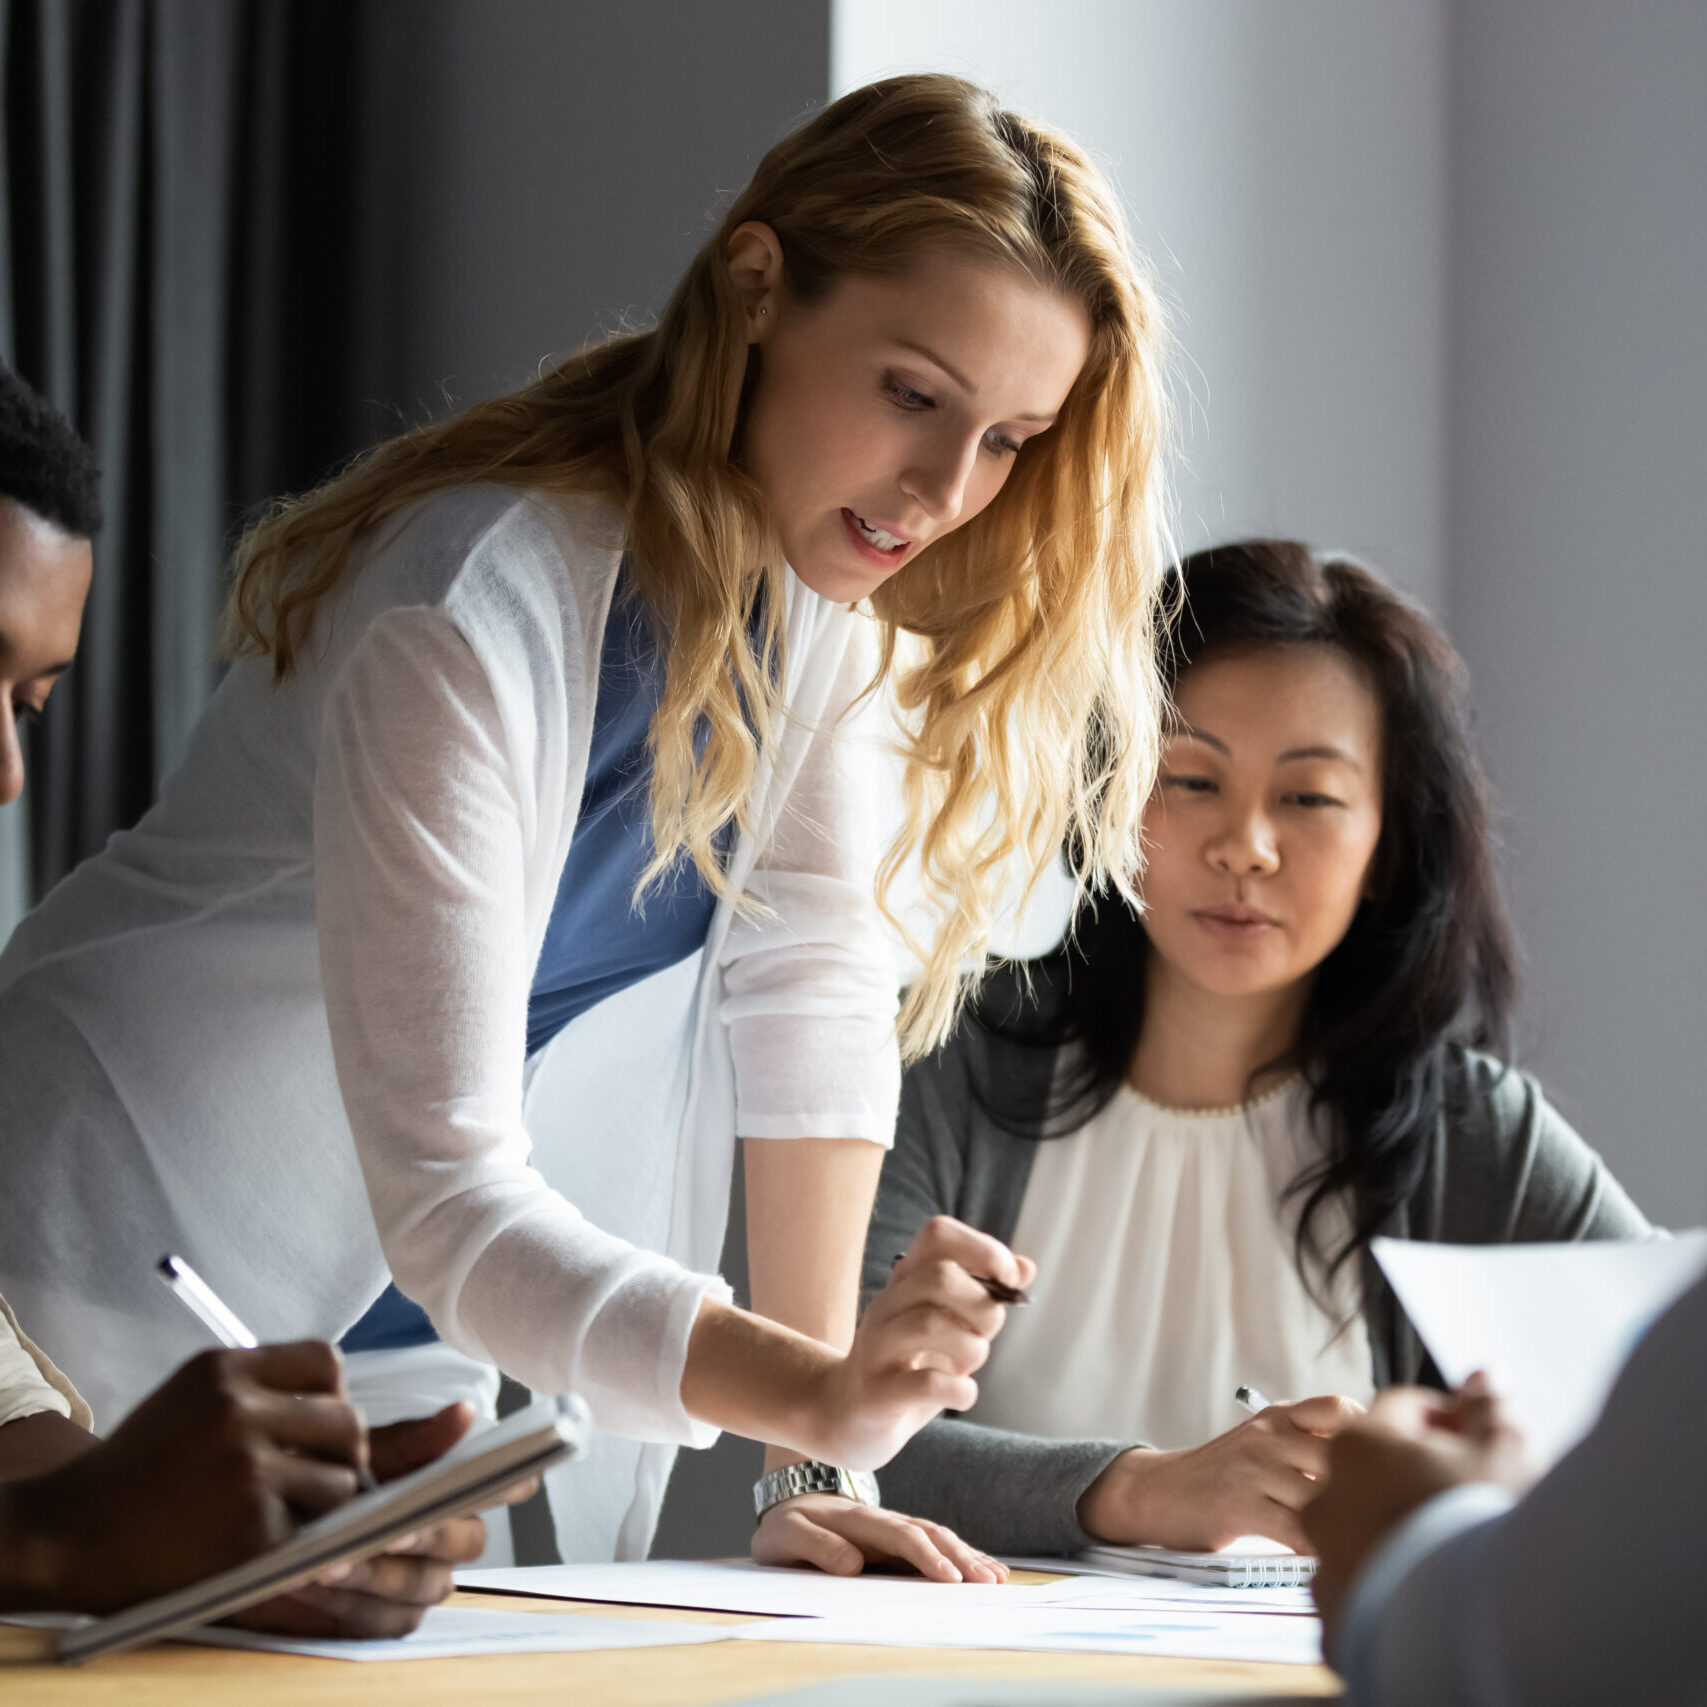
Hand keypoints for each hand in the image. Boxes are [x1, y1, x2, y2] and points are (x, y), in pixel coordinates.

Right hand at [0, 1342, 361, 1612]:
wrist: (71, 1534)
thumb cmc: (138, 1468)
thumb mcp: (190, 1398)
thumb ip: (257, 1390)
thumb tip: (338, 1403)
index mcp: (223, 1370)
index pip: (326, 1362)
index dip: (333, 1394)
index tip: (319, 1423)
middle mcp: (238, 1411)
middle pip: (349, 1420)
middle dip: (344, 1451)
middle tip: (321, 1472)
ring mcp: (246, 1470)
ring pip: (341, 1479)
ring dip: (325, 1500)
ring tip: (286, 1508)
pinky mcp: (250, 1528)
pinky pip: (311, 1529)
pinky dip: (296, 1538)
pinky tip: (256, 1537)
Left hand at [229, 1402, 502, 1639]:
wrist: (267, 1514)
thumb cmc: (329, 1474)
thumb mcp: (366, 1449)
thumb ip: (416, 1438)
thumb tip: (465, 1412)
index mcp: (456, 1490)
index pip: (506, 1487)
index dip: (508, 1484)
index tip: (491, 1477)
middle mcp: (450, 1537)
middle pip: (467, 1541)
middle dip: (428, 1534)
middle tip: (391, 1529)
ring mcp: (421, 1581)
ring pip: (424, 1586)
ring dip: (379, 1574)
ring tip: (332, 1561)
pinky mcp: (385, 1617)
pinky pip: (383, 1619)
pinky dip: (349, 1603)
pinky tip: (315, 1583)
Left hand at [752, 1493, 1006, 1583]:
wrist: (789, 1499)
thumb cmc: (786, 1525)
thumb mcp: (786, 1535)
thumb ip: (816, 1546)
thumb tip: (853, 1565)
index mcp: (858, 1521)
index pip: (901, 1537)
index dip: (927, 1557)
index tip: (951, 1579)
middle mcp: (883, 1521)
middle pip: (930, 1535)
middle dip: (961, 1558)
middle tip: (988, 1582)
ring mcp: (893, 1527)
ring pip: (938, 1536)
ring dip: (967, 1555)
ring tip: (996, 1576)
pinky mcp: (897, 1537)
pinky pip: (934, 1541)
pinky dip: (961, 1552)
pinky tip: (983, 1564)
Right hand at [808, 1217, 1034, 1470]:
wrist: (847, 1418)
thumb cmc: (909, 1366)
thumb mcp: (948, 1325)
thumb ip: (982, 1295)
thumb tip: (1026, 1269)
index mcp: (904, 1281)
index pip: (937, 1234)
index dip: (982, 1248)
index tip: (1009, 1278)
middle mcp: (886, 1305)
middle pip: (940, 1278)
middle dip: (982, 1308)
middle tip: (983, 1336)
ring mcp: (876, 1348)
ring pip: (931, 1325)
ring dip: (972, 1349)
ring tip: (967, 1367)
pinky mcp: (876, 1394)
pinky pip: (927, 1383)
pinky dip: (961, 1389)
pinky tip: (962, 1393)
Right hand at [1078, 1395, 1363, 1554]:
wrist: (1157, 1491)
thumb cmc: (1221, 1473)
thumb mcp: (1260, 1440)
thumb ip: (1304, 1441)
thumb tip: (1374, 1457)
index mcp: (1277, 1417)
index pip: (1337, 1408)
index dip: (1368, 1434)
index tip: (1381, 1464)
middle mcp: (1267, 1436)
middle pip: (1339, 1455)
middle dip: (1367, 1487)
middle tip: (1381, 1513)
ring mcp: (1254, 1470)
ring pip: (1322, 1496)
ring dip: (1346, 1523)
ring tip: (1361, 1542)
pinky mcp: (1241, 1507)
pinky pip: (1298, 1531)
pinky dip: (1320, 1549)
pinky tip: (1327, 1559)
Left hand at [1305, 1375, 1531, 1656]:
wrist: (1473, 1623)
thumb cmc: (1487, 1521)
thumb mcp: (1503, 1446)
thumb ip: (1488, 1406)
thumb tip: (1485, 1374)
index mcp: (1361, 1442)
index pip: (1405, 1411)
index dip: (1448, 1422)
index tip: (1480, 1444)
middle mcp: (1328, 1493)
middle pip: (1374, 1469)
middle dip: (1415, 1474)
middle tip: (1464, 1498)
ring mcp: (1325, 1555)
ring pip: (1359, 1528)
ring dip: (1393, 1529)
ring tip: (1445, 1548)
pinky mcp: (1334, 1611)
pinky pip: (1357, 1586)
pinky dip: (1384, 1584)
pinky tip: (1423, 1589)